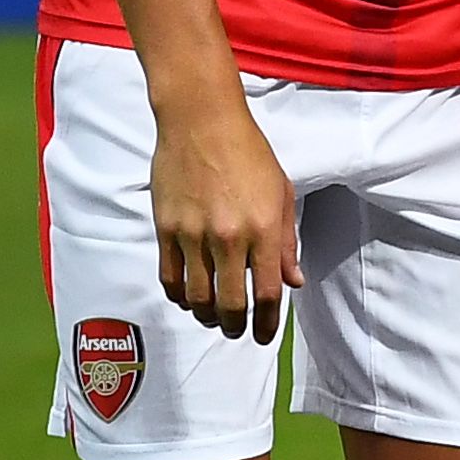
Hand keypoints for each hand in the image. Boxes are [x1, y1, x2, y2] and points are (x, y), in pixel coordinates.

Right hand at [150, 83, 298, 339]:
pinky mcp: (165, 228)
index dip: (267, 323)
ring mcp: (192, 235)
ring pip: (196, 296)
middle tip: (239, 331)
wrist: (201, 123)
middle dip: (236, 326)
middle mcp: (228, 237)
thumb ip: (286, 242)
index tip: (264, 336)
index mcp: (263, 230)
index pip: (267, 293)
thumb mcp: (282, 195)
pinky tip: (188, 297)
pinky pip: (169, 276)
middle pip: (230, 304)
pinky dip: (178, 295)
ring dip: (206, 315)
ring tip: (214, 317)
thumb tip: (293, 281)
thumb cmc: (250, 155)